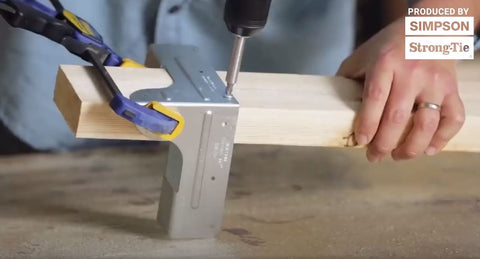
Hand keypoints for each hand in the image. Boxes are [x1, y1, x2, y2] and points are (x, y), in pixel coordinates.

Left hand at [337, 18, 464, 161]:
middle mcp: (412, 73)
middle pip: (398, 117)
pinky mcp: (452, 89)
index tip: (361, 141)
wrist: (429, 28)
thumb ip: (347, 78)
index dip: (368, 123)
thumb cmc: (389, 46)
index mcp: (386, 63)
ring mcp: (435, 82)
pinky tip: (428, 149)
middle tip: (374, 156)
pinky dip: (442, 138)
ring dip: (412, 147)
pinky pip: (453, 119)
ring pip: (427, 123)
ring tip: (398, 156)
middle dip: (384, 144)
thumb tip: (330, 107)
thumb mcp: (362, 55)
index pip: (375, 98)